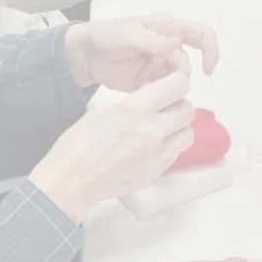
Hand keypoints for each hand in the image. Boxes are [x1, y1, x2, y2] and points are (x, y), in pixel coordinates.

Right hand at [30, 67, 195, 221]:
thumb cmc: (79, 144)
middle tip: (164, 107)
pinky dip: (171, 146)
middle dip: (178, 104)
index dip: (177, 80)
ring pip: (188, 133)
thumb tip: (153, 99)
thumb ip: (135, 103)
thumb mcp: (106, 111)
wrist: (72, 181)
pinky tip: (153, 147)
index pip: (178, 85)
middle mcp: (153, 130)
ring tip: (162, 128)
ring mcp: (158, 154)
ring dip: (178, 127)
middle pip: (188, 109)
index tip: (171, 82)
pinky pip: (177, 153)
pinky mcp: (157, 172)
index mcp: (136, 109)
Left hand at [65, 13, 217, 92]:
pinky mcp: (150, 82)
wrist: (85, 55)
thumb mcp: (129, 34)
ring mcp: (159, 65)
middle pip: (187, 64)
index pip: (201, 35)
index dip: (210, 51)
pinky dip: (156, 94)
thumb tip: (177, 45)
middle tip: (153, 76)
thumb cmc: (107, 36)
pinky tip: (140, 91)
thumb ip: (153, 41)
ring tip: (142, 83)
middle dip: (176, 74)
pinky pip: (163, 92)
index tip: (207, 71)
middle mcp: (168, 46)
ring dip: (164, 86)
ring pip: (176, 81)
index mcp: (168, 28)